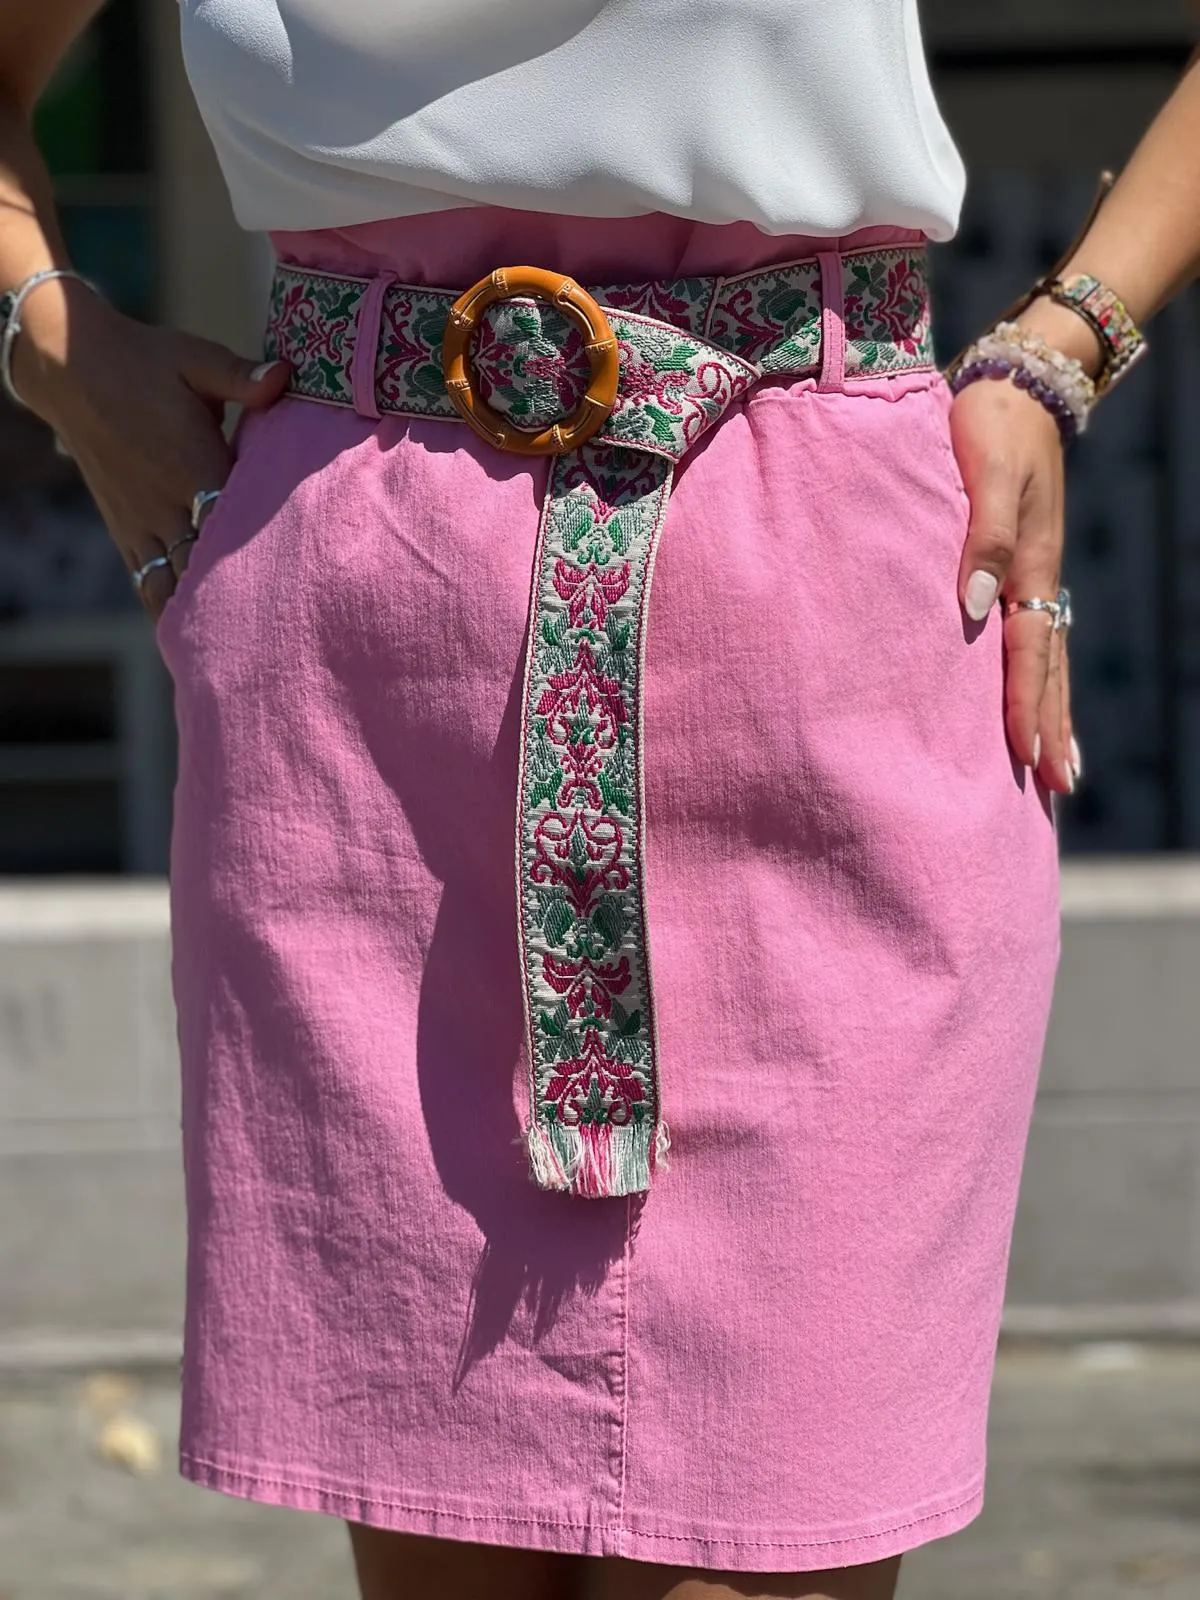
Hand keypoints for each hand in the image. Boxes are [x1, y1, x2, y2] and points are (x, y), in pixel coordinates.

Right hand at [11, 275, 290, 620]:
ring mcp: (141, 521)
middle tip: (283, 634)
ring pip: (175, 583)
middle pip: (210, 567)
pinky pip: (145, 579)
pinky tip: (189, 637)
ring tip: (239, 649)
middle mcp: (167, 503)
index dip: (270, 554)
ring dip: (203, 614)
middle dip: (243, 599)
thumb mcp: (194, 359)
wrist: (70, 367)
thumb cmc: (143, 361)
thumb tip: (287, 375)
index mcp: (194, 467)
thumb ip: (241, 377)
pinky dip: (167, 607)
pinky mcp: (123, 529)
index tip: (302, 582)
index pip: (239, 524)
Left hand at [950, 375, 1079, 795]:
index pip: (1025, 651)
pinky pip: (1034, 636)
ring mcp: (1033, 575)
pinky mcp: (1021, 566)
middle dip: (1051, 728)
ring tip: (1057, 767)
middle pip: (1047, 668)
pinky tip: (1035, 700)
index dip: (1025, 705)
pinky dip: (1040, 677)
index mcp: (1027, 565)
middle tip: (1055, 788)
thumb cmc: (988, 426)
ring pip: (1046, 658)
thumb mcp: (985, 473)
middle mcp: (1035, 579)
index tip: (1025, 756)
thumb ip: (981, 537)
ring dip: (1052, 712)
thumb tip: (973, 607)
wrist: (1014, 385)